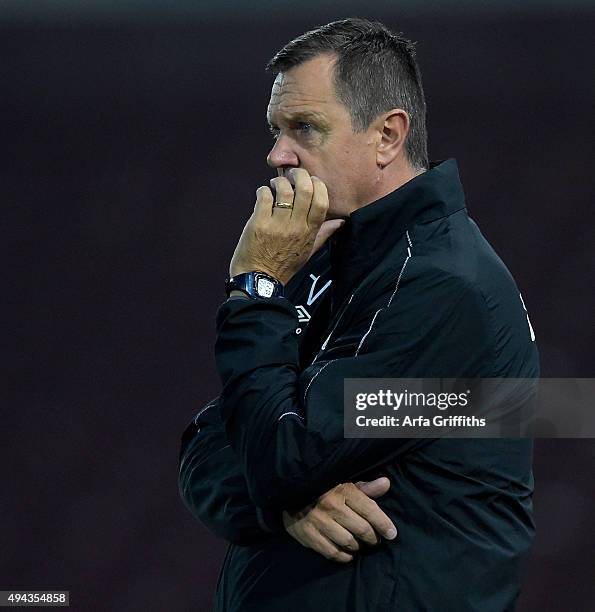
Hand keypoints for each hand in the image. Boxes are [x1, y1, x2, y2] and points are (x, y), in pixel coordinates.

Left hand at [229, 169, 342, 284]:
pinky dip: (263, 190)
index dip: (318, 185)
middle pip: (304, 190)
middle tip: (292, 174)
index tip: (311, 182)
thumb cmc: (283, 266)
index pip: (322, 201)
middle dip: (299, 175)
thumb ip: (323, 234)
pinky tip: (263, 193)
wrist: (259, 280)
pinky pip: (264, 196)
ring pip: (284, 190)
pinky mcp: (258, 223)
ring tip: (275, 184)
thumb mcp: (308, 252)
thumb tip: (341, 222)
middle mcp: (296, 227)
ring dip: (279, 181)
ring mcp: (277, 225)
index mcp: (309, 232)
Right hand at [282, 477, 396, 562]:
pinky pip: (332, 552)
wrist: (290, 491)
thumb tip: (386, 483)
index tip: (392, 534)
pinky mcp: (308, 535)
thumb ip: (365, 487)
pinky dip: (344, 556)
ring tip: (360, 544)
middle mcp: (331, 506)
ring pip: (349, 542)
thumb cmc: (324, 488)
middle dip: (373, 537)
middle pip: (362, 529)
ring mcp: (319, 521)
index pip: (370, 510)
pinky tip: (348, 553)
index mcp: (343, 490)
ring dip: (358, 546)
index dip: (384, 524)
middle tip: (374, 539)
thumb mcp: (344, 483)